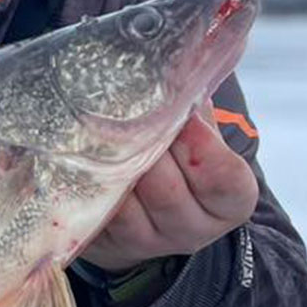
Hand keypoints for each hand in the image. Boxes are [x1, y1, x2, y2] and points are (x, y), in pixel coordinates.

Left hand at [79, 104, 257, 273]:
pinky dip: (85, 184)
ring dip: (109, 165)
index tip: (185, 118)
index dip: (204, 147)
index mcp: (228, 203)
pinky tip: (77, 156)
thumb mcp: (201, 137)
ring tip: (96, 129)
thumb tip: (179, 60)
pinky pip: (92, 214)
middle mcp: (192, 229)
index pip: (224, 180)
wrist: (146, 215)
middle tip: (127, 113)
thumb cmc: (178, 160)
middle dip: (145, 148)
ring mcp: (148, 243)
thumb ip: (196, 108)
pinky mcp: (108, 246)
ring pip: (125, 203)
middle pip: (166, 190)